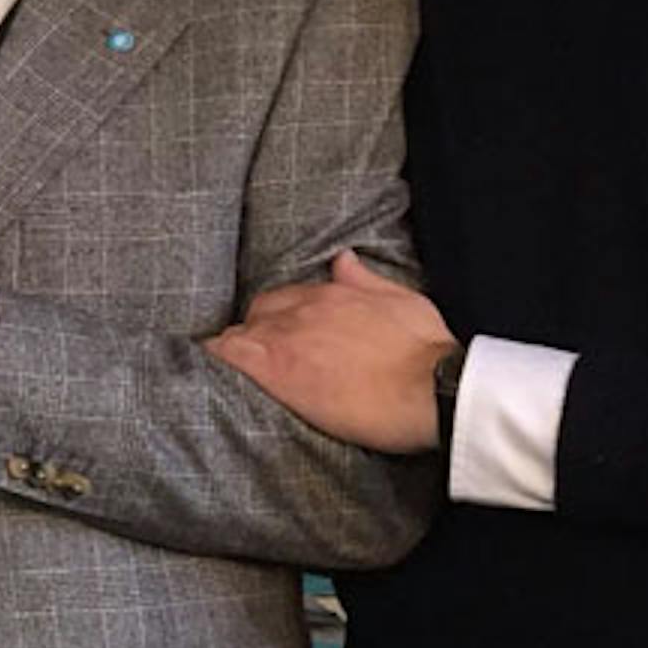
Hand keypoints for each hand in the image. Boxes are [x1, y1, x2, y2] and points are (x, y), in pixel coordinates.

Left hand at [206, 249, 452, 452]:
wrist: (432, 388)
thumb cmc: (428, 351)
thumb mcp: (404, 301)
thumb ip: (367, 280)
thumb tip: (342, 259)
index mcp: (332, 293)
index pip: (284, 299)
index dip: (278, 320)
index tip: (281, 337)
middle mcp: (302, 309)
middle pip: (258, 316)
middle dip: (256, 334)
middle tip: (264, 359)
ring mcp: (285, 338)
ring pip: (238, 336)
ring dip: (237, 352)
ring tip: (240, 375)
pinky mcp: (274, 369)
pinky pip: (227, 357)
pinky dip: (217, 362)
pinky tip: (214, 375)